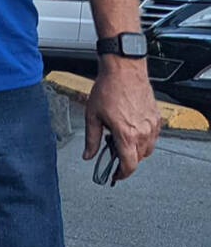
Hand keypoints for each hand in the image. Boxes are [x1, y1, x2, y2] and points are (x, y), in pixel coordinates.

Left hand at [83, 59, 160, 180]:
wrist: (124, 71)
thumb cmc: (108, 89)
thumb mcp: (92, 116)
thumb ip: (91, 139)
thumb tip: (88, 155)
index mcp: (126, 134)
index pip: (129, 165)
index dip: (121, 174)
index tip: (115, 176)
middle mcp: (143, 132)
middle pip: (138, 159)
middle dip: (126, 161)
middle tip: (112, 153)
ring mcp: (152, 126)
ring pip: (147, 149)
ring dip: (135, 150)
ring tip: (120, 139)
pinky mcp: (157, 118)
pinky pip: (153, 137)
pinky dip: (143, 139)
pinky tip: (131, 130)